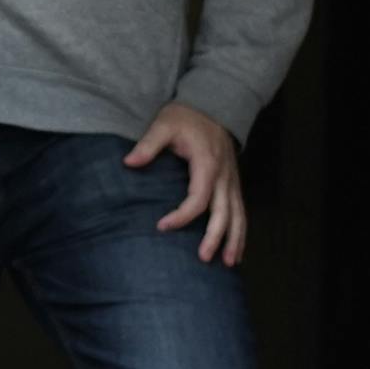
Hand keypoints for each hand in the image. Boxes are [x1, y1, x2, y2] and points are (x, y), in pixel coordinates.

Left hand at [124, 101, 245, 265]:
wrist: (212, 105)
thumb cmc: (185, 117)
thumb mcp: (163, 125)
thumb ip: (148, 144)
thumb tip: (128, 162)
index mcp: (207, 163)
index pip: (198, 198)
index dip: (182, 215)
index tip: (162, 226)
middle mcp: (224, 176)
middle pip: (224, 212)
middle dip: (216, 237)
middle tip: (203, 258)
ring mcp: (232, 180)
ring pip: (239, 215)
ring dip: (235, 239)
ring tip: (229, 263)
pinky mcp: (234, 183)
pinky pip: (241, 210)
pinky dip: (241, 230)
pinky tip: (236, 248)